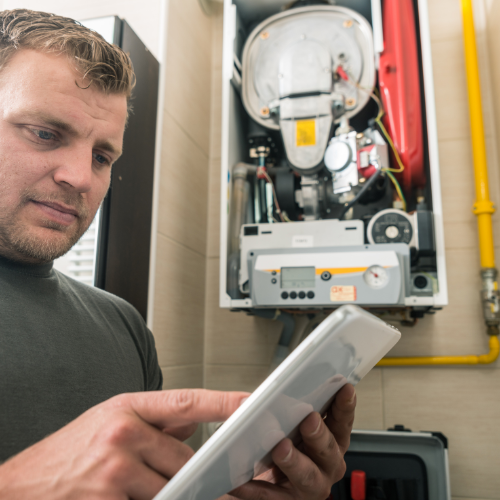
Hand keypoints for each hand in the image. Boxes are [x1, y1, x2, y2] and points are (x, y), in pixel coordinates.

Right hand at [0, 389, 248, 499]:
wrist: (21, 486)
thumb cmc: (69, 450)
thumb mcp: (110, 419)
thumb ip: (154, 420)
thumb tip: (194, 421)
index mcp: (127, 407)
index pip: (187, 401)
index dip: (224, 402)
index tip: (253, 402)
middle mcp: (123, 433)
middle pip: (186, 457)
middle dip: (201, 471)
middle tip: (221, 477)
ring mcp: (115, 470)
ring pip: (173, 487)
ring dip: (181, 493)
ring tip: (189, 489)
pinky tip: (150, 495)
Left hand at [226, 383, 355, 499]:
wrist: (241, 473)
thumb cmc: (261, 442)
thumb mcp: (258, 416)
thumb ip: (253, 405)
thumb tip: (248, 400)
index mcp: (325, 438)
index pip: (340, 420)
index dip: (344, 405)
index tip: (345, 388)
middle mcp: (323, 464)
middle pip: (329, 449)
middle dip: (320, 433)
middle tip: (310, 419)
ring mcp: (307, 486)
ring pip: (309, 476)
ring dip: (296, 462)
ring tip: (281, 449)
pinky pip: (270, 497)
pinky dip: (255, 489)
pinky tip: (240, 481)